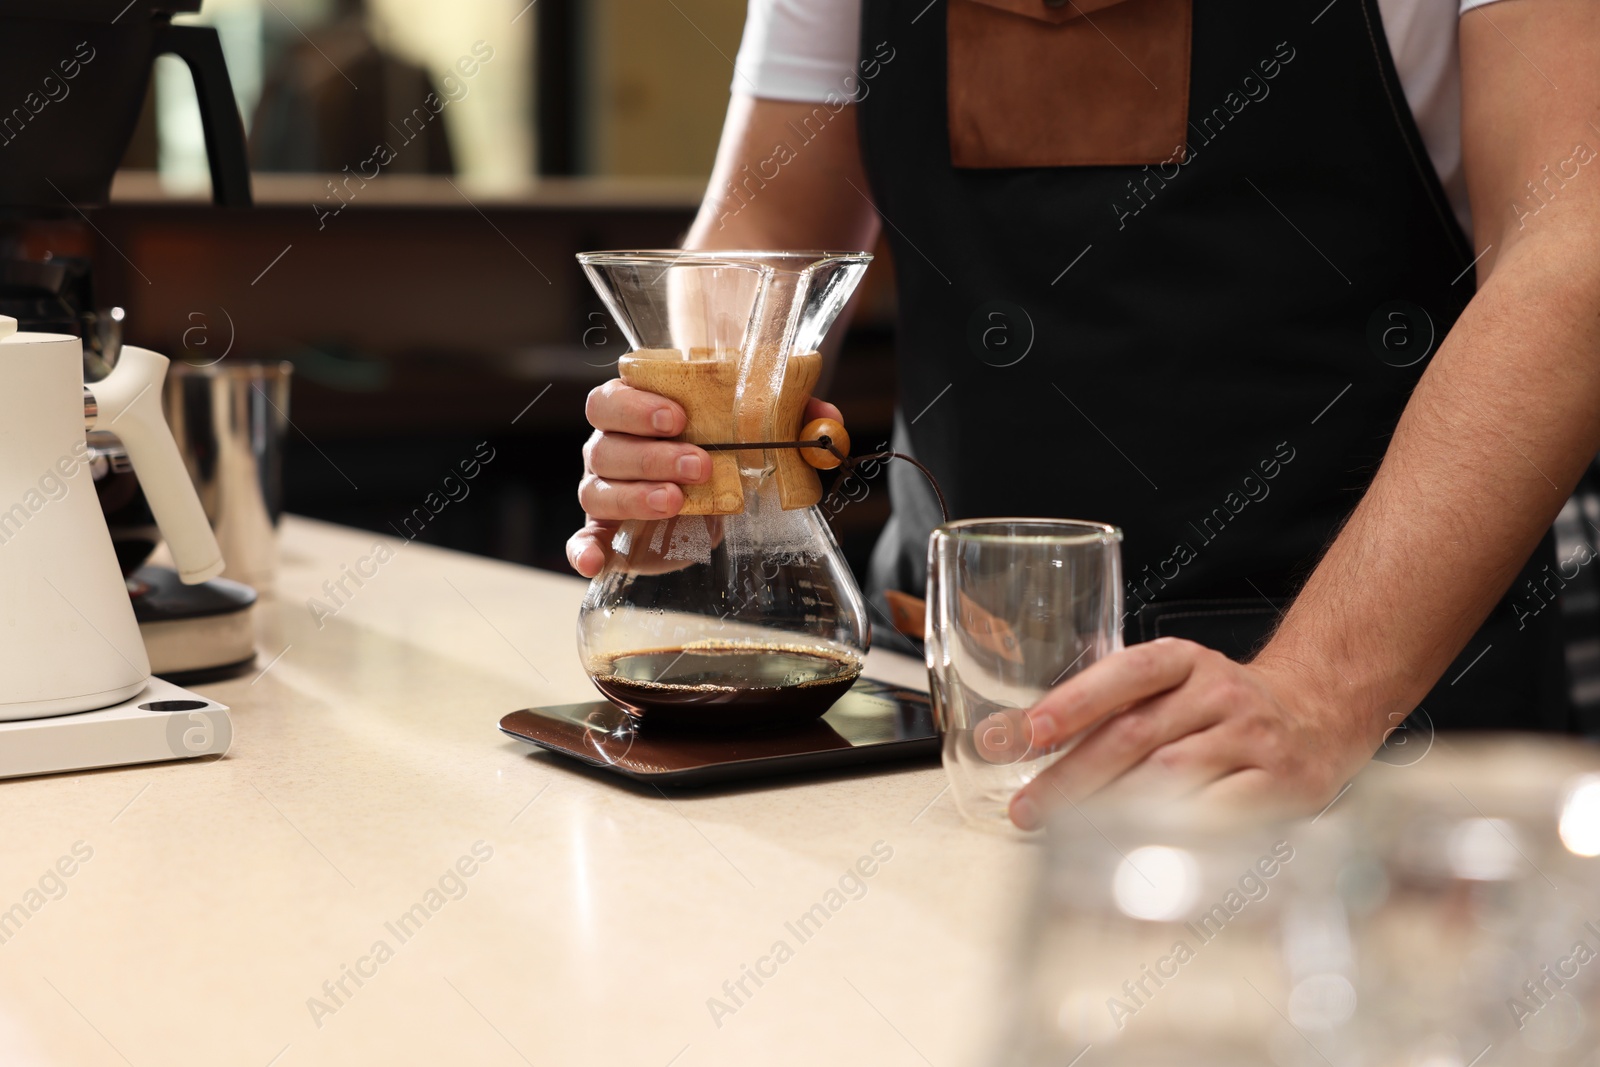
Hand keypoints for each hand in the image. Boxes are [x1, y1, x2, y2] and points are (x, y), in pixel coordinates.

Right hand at [566, 378, 842, 577]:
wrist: (712, 477)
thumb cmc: (725, 439)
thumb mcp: (761, 423)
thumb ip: (794, 413)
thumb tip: (829, 421)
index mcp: (633, 410)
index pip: (612, 398)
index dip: (638, 407)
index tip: (678, 418)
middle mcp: (610, 447)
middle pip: (606, 446)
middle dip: (652, 456)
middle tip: (700, 465)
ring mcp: (605, 490)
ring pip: (598, 490)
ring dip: (635, 496)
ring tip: (677, 502)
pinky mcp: (609, 532)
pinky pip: (583, 539)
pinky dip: (582, 550)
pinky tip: (593, 562)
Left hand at [1005, 638, 1371, 829]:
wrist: (1317, 717)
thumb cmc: (1222, 710)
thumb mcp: (1172, 686)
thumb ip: (1110, 707)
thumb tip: (1022, 742)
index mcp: (1184, 660)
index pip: (1123, 673)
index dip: (1070, 704)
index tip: (1022, 735)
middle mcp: (1219, 691)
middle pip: (1135, 733)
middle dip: (1072, 776)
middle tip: (1029, 808)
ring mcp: (1253, 736)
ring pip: (1170, 775)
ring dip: (1112, 809)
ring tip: (1067, 833)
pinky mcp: (1281, 783)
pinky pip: (1216, 813)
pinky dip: (1170, 833)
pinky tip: (1135, 849)